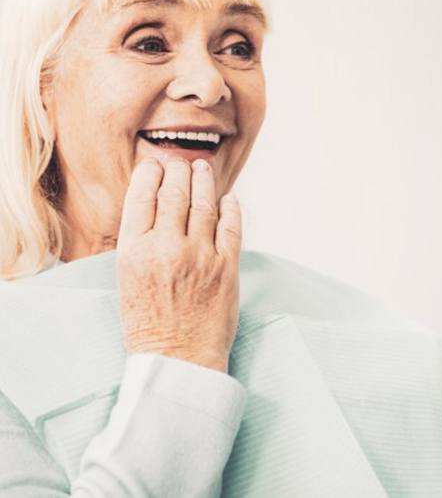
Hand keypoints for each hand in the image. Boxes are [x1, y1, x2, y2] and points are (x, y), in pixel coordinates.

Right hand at [115, 156, 240, 372]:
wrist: (177, 360)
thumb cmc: (149, 324)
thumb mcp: (127, 280)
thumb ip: (139, 243)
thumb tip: (155, 206)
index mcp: (134, 252)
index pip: (142, 196)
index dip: (150, 173)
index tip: (155, 164)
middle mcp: (166, 248)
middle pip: (175, 193)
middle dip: (179, 170)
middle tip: (181, 163)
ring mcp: (199, 256)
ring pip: (204, 203)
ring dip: (204, 181)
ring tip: (203, 170)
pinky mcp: (226, 267)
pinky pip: (231, 225)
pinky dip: (231, 207)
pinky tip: (228, 198)